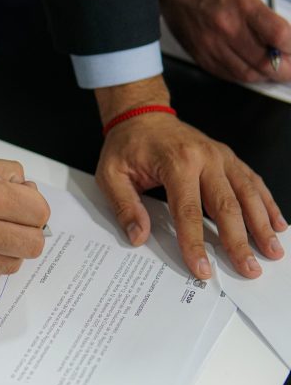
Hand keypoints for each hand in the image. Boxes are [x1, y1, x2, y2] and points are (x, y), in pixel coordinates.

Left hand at [96, 113, 286, 278]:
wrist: (142, 115)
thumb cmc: (126, 145)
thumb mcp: (111, 175)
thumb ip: (124, 206)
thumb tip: (138, 237)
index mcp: (176, 162)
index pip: (188, 212)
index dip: (195, 243)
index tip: (202, 269)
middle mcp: (205, 157)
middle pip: (226, 206)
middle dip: (239, 241)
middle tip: (249, 270)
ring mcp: (221, 156)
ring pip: (248, 194)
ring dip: (262, 225)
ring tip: (272, 252)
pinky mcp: (227, 157)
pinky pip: (252, 181)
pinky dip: (267, 203)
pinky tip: (277, 224)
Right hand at [157, 0, 290, 81]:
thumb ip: (264, 18)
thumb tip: (282, 41)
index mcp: (243, 7)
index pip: (279, 36)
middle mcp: (227, 29)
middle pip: (264, 61)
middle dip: (283, 70)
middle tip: (290, 71)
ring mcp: (212, 46)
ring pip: (246, 74)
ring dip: (264, 77)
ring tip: (273, 73)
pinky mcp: (200, 56)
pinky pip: (227, 75)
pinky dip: (243, 77)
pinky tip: (251, 72)